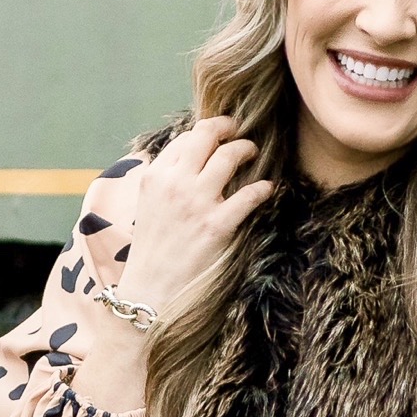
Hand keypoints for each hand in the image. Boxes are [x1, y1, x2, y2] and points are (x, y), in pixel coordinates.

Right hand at [116, 118, 274, 315]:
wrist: (152, 288)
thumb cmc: (154, 247)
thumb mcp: (149, 204)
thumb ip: (167, 178)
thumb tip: (192, 156)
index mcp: (155, 176)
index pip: (186, 138)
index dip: (207, 133)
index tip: (219, 136)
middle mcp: (175, 183)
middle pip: (207, 136)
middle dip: (228, 128)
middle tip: (240, 132)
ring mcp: (196, 203)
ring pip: (230, 156)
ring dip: (247, 150)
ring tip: (254, 154)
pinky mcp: (217, 225)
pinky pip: (249, 195)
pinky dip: (263, 188)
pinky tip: (267, 189)